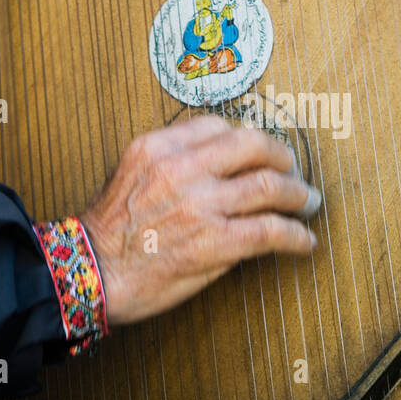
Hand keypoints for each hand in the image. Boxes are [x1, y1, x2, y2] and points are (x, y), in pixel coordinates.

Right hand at [80, 116, 319, 326]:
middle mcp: (182, 168)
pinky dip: (295, 235)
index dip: (245, 138)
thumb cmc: (108, 230)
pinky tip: (304, 241)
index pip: (217, 126)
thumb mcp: (129, 174)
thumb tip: (216, 168)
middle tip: (293, 168)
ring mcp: (200, 204)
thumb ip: (170, 163)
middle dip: (281, 155)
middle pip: (252, 144)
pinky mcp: (214, 242)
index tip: (257, 150)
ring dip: (297, 194)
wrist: (93, 272)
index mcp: (158, 147)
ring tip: (307, 202)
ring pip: (269, 185)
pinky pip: (269, 231)